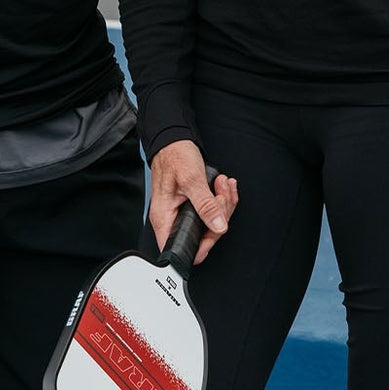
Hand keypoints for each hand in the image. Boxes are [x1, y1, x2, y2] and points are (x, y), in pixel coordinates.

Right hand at [147, 140, 238, 266]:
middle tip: (220, 196)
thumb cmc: (174, 156)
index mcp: (165, 218)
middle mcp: (171, 219)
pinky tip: (222, 186)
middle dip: (219, 216)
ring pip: (211, 223)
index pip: (182, 249)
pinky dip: (222, 198)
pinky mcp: (192, 205)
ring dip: (223, 204)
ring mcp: (183, 213)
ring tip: (222, 185)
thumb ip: (205, 206)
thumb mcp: (192, 180)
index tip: (216, 228)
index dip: (203, 245)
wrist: (173, 140)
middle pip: (203, 236)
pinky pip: (212, 211)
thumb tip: (218, 227)